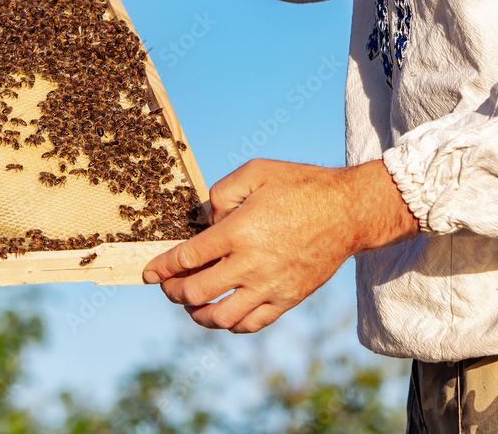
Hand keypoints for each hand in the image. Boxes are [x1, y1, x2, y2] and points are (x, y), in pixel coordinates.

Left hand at [142, 159, 418, 332]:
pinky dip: (229, 325)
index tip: (149, 273)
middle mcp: (251, 264)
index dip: (162, 268)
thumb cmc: (300, 187)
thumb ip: (221, 192)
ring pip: (221, 316)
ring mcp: (270, 286)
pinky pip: (251, 324)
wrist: (349, 211)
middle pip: (196, 292)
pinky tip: (222, 314)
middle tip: (168, 286)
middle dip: (174, 291)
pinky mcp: (287, 299)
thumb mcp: (256, 172)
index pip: (186, 258)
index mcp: (238, 232)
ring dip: (197, 314)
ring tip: (190, 305)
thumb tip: (204, 219)